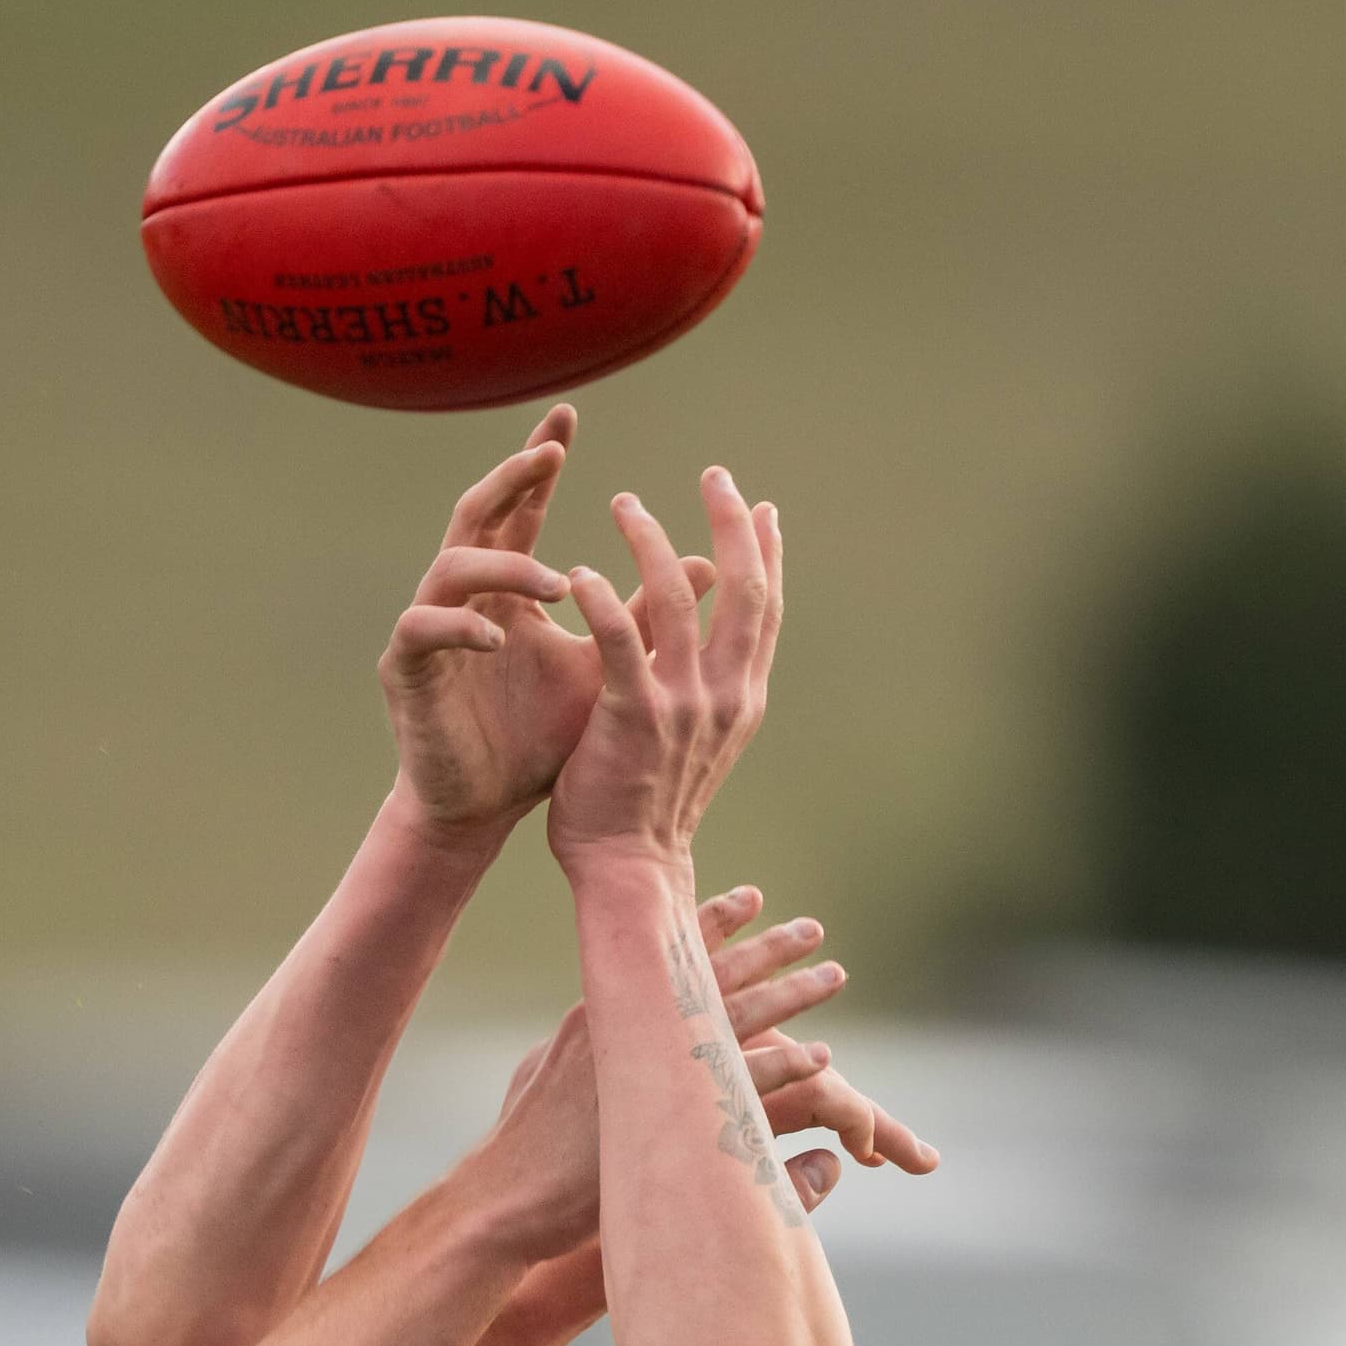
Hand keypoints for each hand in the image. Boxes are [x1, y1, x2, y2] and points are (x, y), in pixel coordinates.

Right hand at [381, 408, 720, 836]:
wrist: (486, 809)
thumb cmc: (541, 741)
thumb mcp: (608, 669)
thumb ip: (647, 617)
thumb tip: (711, 564)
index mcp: (507, 591)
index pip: (522, 510)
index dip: (538, 465)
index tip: (567, 419)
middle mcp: (463, 596)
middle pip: (477, 513)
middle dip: (511, 478)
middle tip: (549, 451)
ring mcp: (428, 627)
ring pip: (451, 565)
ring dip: (506, 565)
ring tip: (562, 585)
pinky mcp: (404, 669)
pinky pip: (422, 627)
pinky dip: (460, 626)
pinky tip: (498, 638)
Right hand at [463, 888, 931, 1256]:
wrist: (512, 1193)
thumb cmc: (521, 1142)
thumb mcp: (539, 1070)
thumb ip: (575, 1047)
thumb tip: (579, 1036)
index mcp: (601, 1011)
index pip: (666, 950)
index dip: (713, 920)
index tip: (752, 897)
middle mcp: (633, 1026)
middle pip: (716, 974)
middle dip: (768, 947)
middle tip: (812, 928)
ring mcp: (655, 1069)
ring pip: (740, 1017)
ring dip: (793, 994)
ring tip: (833, 975)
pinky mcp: (676, 1115)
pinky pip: (747, 1082)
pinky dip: (787, 1065)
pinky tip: (821, 1056)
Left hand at [545, 468, 780, 871]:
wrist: (630, 869)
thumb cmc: (650, 808)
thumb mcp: (698, 742)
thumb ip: (709, 690)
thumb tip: (718, 654)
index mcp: (743, 699)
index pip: (765, 610)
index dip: (768, 554)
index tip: (762, 508)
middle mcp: (725, 695)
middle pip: (744, 588)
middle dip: (731, 524)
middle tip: (716, 476)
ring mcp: (682, 705)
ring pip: (677, 598)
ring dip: (651, 541)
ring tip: (625, 504)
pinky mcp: (632, 715)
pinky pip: (617, 639)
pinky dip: (600, 598)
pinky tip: (578, 570)